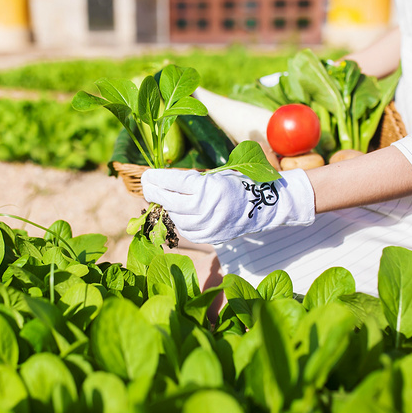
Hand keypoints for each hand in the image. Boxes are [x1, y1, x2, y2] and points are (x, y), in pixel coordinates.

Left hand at [141, 168, 314, 244]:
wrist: (265, 206)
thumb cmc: (240, 184)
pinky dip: (180, 220)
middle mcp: (205, 209)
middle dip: (155, 193)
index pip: (173, 183)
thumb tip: (164, 181)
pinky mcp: (210, 237)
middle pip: (170, 202)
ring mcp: (207, 226)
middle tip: (147, 185)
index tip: (147, 175)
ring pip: (176, 217)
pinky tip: (178, 211)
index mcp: (208, 189)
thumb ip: (192, 181)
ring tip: (163, 197)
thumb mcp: (217, 175)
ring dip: (168, 207)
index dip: (157, 179)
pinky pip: (186, 230)